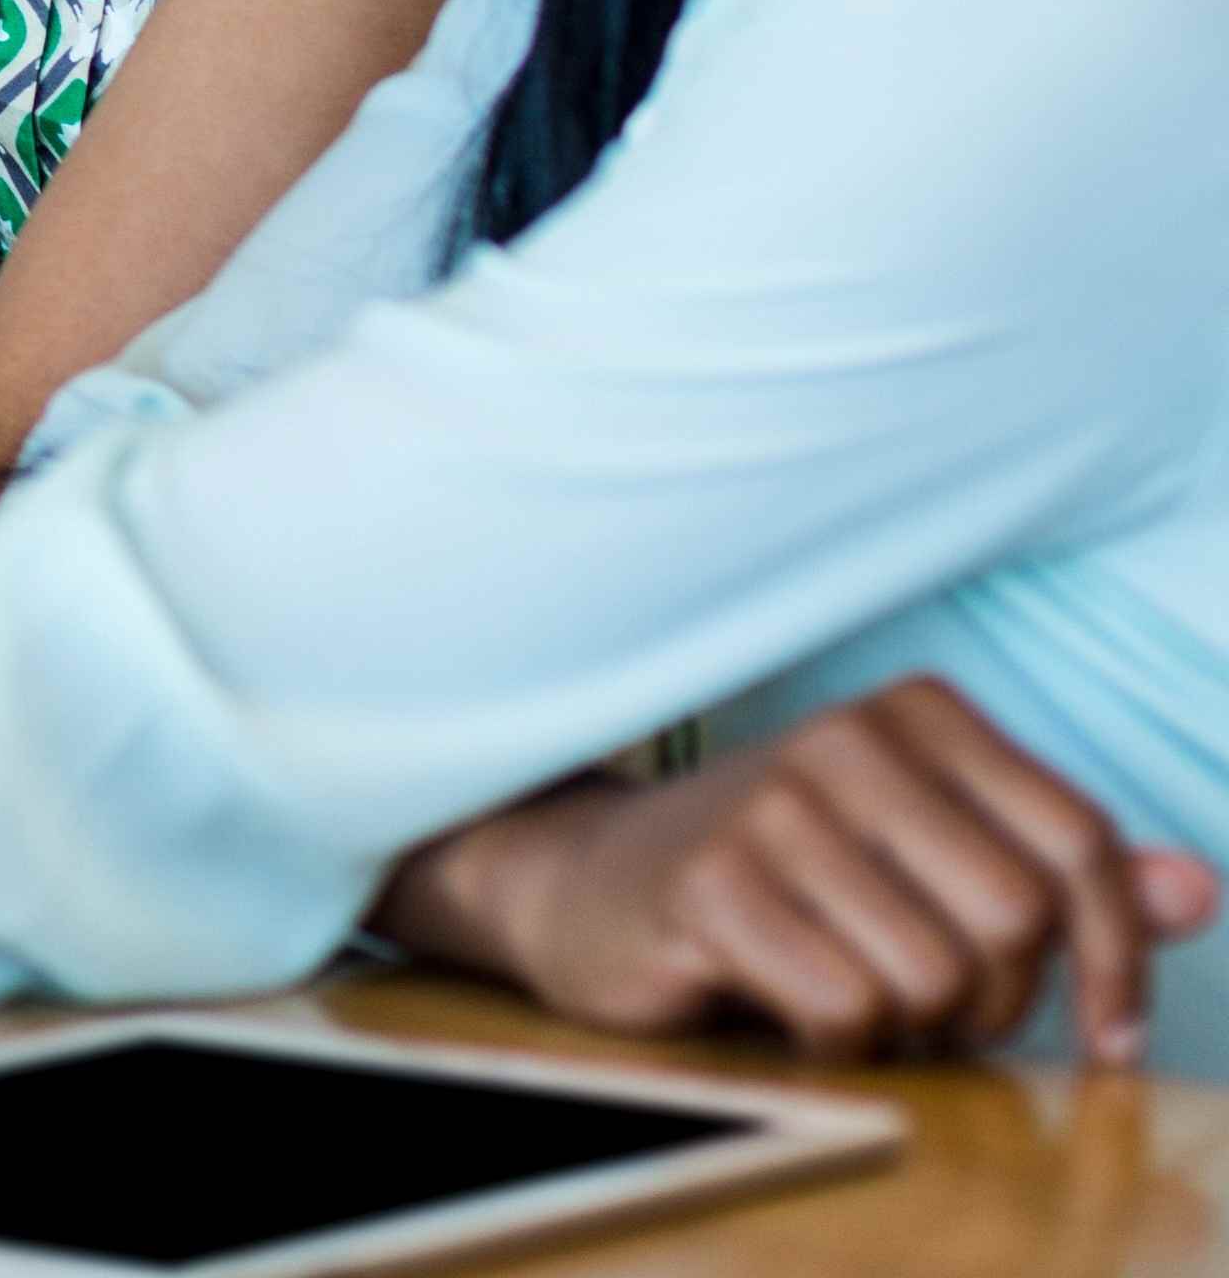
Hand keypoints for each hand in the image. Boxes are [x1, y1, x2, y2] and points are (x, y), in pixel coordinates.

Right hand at [382, 680, 1223, 1065]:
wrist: (590, 884)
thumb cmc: (789, 877)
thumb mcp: (934, 858)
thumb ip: (1065, 877)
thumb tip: (1198, 893)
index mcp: (918, 715)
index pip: (1081, 845)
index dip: (1118, 962)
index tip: (1111, 1037)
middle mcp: (845, 739)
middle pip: (1015, 919)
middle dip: (998, 1003)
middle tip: (941, 1013)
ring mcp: (768, 806)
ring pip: (935, 977)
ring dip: (912, 1029)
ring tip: (860, 1003)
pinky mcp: (705, 884)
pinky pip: (845, 1009)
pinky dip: (838, 1043)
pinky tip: (793, 1011)